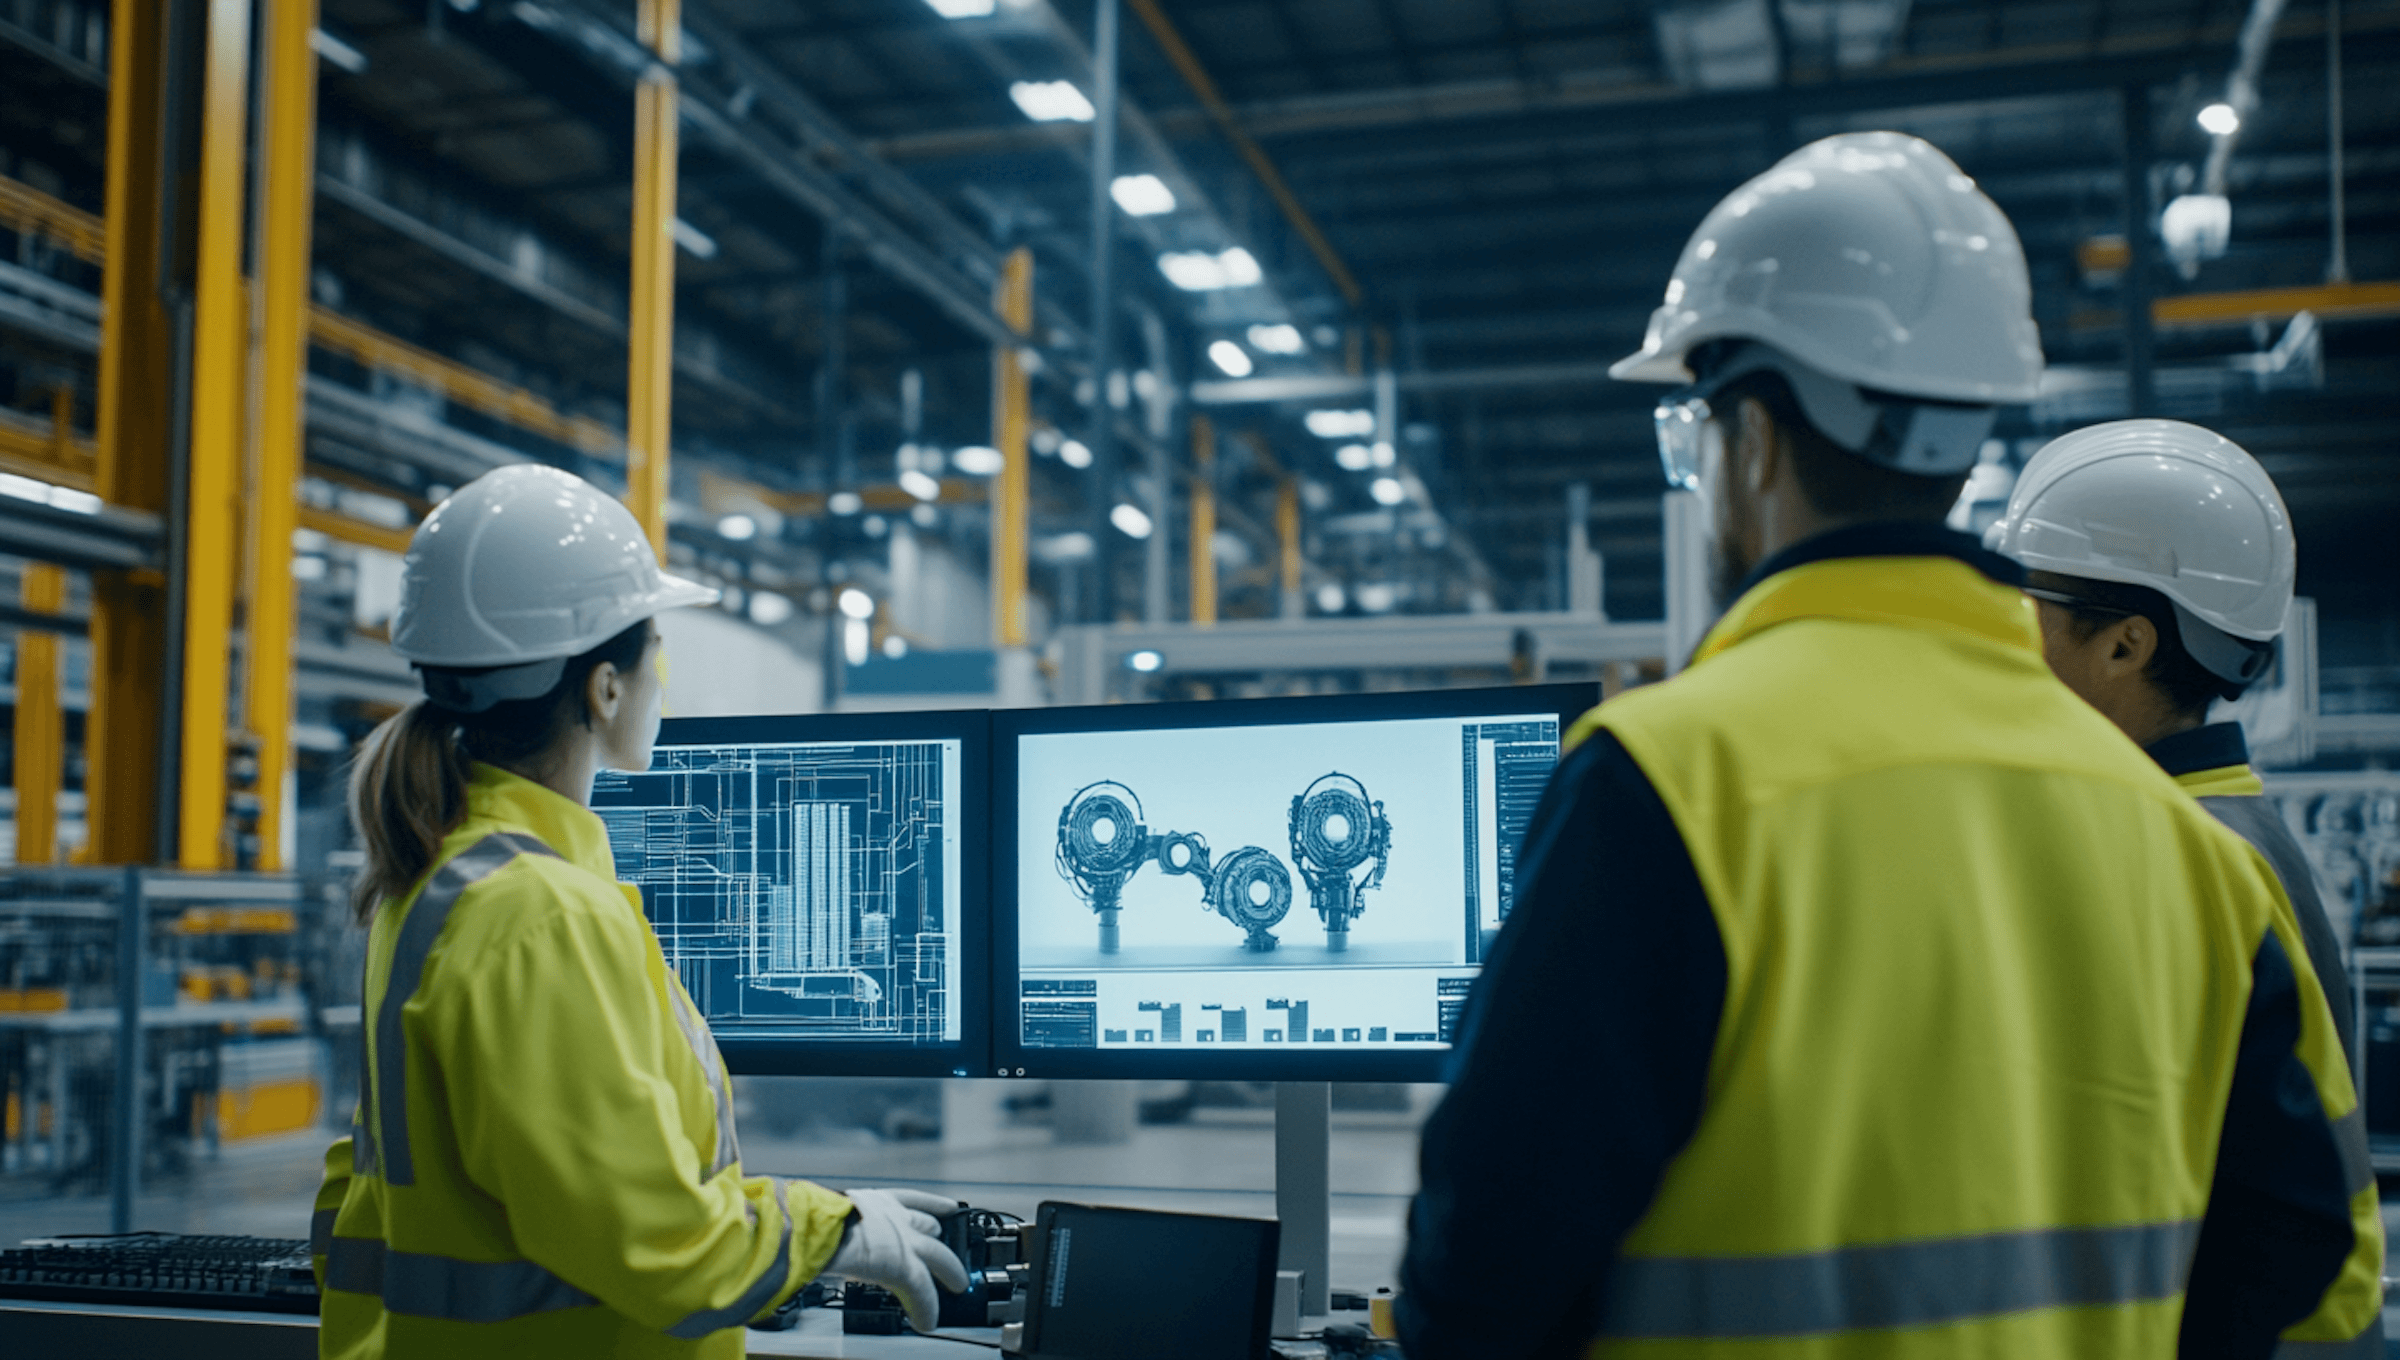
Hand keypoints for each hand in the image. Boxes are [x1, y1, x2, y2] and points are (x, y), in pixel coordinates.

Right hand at [828, 1188, 969, 1332]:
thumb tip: (817, 1238)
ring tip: (959, 1286)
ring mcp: (906, 1241)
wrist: (822, 1227)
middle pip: (931, 1227)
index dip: (934, 1204)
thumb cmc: (814, 1220)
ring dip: (951, 1273)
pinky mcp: (906, 1267)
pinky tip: (928, 1321)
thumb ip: (836, 1225)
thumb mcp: (831, 1215)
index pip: (914, 1199)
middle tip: (951, 1252)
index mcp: (877, 1202)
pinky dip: (926, 1308)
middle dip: (942, 1241)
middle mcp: (897, 1217)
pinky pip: (923, 1291)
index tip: (949, 1207)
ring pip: (940, 1257)